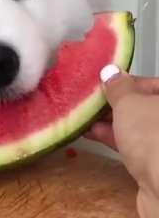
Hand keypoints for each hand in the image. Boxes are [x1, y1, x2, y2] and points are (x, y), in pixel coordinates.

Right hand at [86, 67, 158, 217]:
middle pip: (140, 105)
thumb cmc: (153, 138)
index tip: (103, 82)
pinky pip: (130, 143)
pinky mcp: (153, 163)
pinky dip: (111, 136)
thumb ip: (118, 86)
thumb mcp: (129, 102)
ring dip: (108, 120)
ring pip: (133, 126)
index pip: (149, 82)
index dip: (123, 80)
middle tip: (91, 99)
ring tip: (85, 115)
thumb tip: (111, 73)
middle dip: (113, 102)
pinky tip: (92, 133)